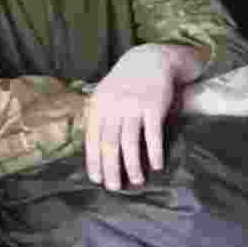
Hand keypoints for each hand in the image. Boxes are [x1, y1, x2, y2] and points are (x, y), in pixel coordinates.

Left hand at [86, 46, 179, 190]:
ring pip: (129, 142)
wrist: (149, 59)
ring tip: (137, 181)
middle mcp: (113, 106)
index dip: (93, 160)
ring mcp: (133, 106)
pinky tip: (156, 166)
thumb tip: (92, 147)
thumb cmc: (125, 83)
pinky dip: (153, 152)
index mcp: (98, 105)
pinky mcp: (153, 106)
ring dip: (132, 165)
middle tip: (114, 187)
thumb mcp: (105, 95)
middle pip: (109, 143)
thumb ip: (98, 117)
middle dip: (110, 168)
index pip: (92, 138)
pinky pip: (152, 134)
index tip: (96, 179)